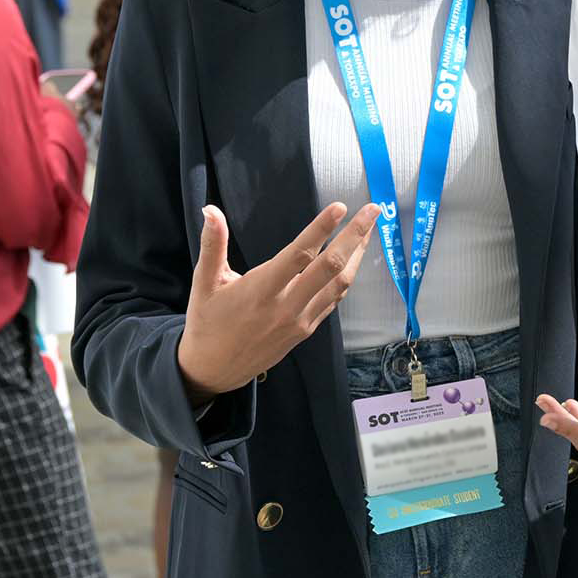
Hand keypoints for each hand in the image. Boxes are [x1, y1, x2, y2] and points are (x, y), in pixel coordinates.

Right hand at [177, 202, 377, 402]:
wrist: (213, 371)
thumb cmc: (207, 322)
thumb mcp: (203, 283)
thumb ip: (212, 245)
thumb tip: (210, 210)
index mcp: (261, 290)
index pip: (299, 254)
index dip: (321, 229)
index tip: (341, 206)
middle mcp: (286, 305)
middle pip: (330, 266)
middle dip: (355, 235)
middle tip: (374, 209)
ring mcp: (300, 320)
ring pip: (339, 284)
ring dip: (357, 254)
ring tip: (369, 229)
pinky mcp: (305, 330)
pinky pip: (333, 300)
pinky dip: (346, 277)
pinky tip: (353, 260)